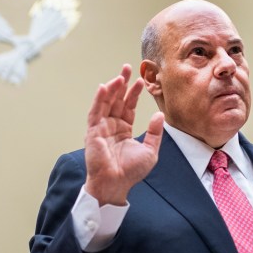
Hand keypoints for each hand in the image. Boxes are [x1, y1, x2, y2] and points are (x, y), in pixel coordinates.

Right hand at [84, 64, 163, 205]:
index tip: (141, 81)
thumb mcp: (150, 151)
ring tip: (120, 75)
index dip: (134, 93)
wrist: (116, 184)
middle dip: (122, 83)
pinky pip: (95, 112)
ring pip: (106, 103)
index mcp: (123, 129)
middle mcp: (111, 126)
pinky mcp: (93, 132)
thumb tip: (159, 115)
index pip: (128, 106)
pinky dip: (99, 99)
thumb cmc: (131, 172)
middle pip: (116, 100)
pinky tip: (104, 87)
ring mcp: (101, 128)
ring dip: (112, 88)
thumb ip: (154, 132)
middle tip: (128, 68)